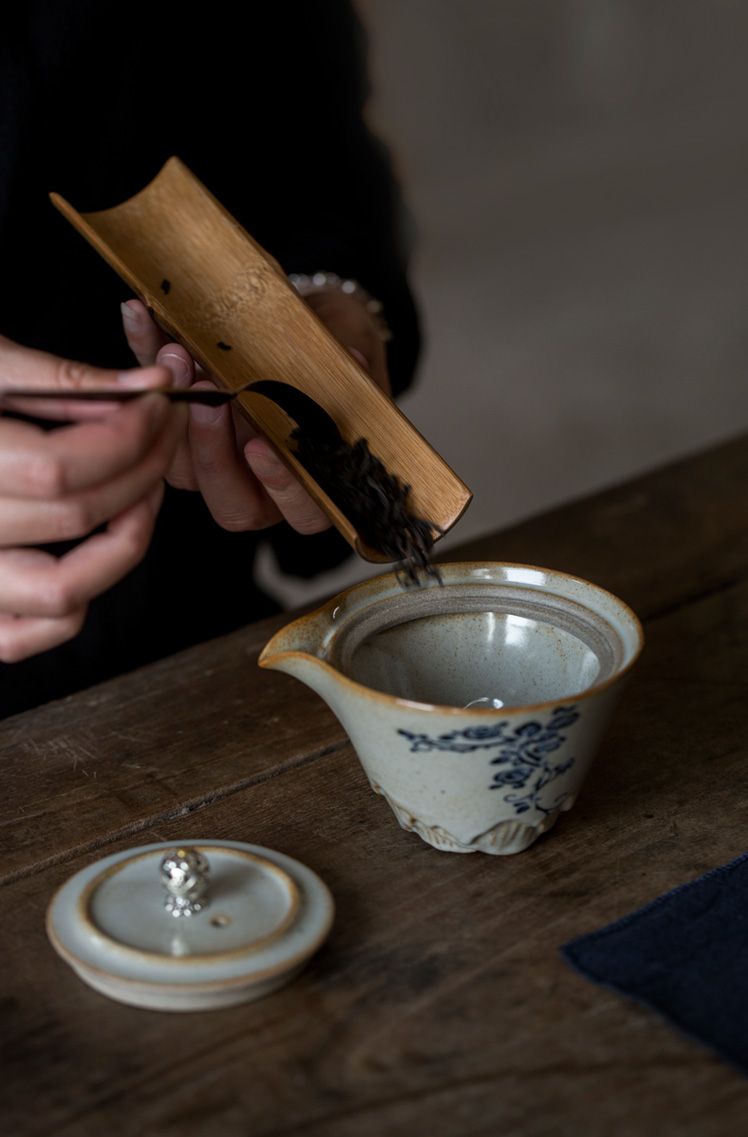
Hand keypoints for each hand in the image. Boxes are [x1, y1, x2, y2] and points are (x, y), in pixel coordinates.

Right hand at [0, 335, 184, 660]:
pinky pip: (29, 635)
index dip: (127, 435)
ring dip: (123, 543)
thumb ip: (61, 379)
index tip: (157, 403)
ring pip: (61, 595)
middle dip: (142, 468)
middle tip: (164, 431)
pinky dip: (75, 604)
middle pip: (75, 517)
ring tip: (141, 492)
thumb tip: (146, 384)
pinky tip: (95, 546)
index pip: (59, 467)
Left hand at [121, 288, 390, 534]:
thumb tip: (354, 361)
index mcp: (309, 483)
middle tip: (209, 398)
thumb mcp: (343, 357)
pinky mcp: (171, 428)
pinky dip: (143, 357)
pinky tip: (140, 318)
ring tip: (179, 356)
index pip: (300, 512)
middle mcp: (257, 485)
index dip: (282, 487)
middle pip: (231, 503)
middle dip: (213, 451)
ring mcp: (209, 464)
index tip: (261, 447)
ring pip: (181, 470)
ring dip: (176, 415)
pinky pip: (150, 407)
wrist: (303, 324)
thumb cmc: (330, 351)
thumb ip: (345, 370)